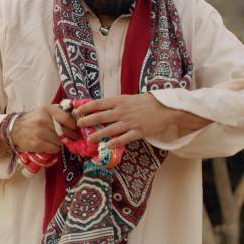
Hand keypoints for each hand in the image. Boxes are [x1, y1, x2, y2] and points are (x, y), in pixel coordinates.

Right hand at [11, 104, 79, 154]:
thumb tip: (78, 118)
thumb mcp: (46, 110)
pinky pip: (54, 149)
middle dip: (72, 136)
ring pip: (61, 141)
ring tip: (57, 139)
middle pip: (66, 131)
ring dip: (62, 142)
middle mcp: (43, 120)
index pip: (67, 118)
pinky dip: (55, 148)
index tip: (77, 129)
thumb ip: (61, 112)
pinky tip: (50, 144)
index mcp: (48, 110)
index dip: (75, 125)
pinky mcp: (36, 144)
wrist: (15, 128)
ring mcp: (39, 132)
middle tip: (75, 138)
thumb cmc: (35, 119)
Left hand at [75, 93, 210, 147]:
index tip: (77, 111)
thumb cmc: (148, 102)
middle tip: (78, 125)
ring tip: (88, 139)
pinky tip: (106, 145)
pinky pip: (123, 138)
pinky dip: (114, 142)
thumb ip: (118, 103)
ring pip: (109, 129)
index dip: (86, 107)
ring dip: (97, 135)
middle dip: (87, 121)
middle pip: (100, 116)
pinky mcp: (138, 132)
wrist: (166, 109)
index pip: (99, 103)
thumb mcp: (131, 98)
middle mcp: (122, 111)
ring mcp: (130, 122)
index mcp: (120, 101)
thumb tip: (103, 106)